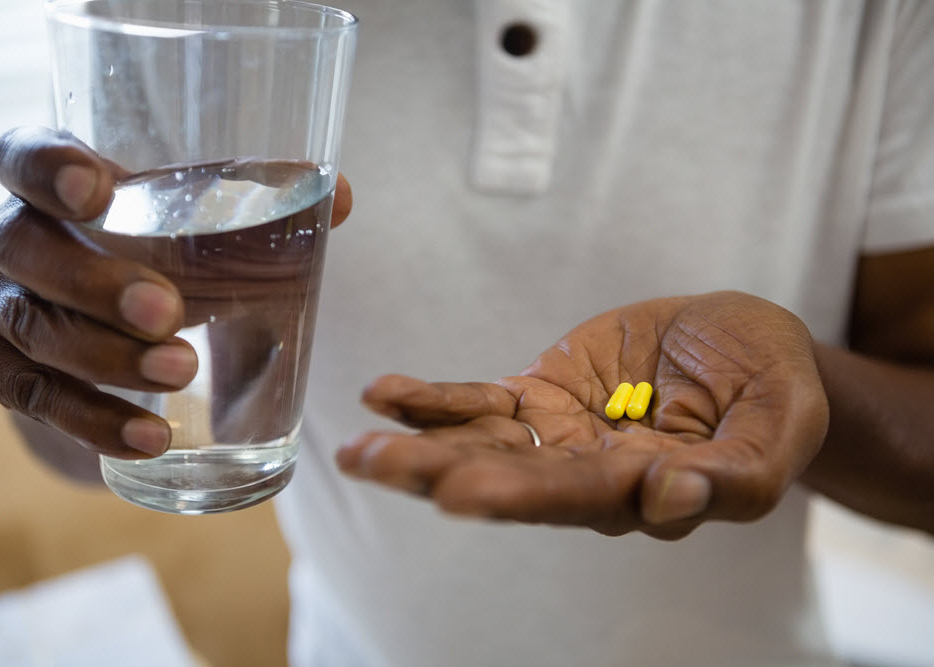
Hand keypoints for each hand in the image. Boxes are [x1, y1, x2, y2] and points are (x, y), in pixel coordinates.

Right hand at [0, 126, 351, 459]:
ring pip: (33, 331)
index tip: (95, 190)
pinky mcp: (2, 371)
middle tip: (169, 312)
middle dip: (96, 283)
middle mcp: (11, 238)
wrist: (110, 336)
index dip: (46, 168)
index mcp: (52, 185)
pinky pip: (36, 400)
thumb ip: (263, 209)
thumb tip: (340, 195)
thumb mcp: (201, 231)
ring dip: (107, 359)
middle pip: (25, 250)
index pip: (23, 156)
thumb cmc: (162, 262)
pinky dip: (93, 421)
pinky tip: (149, 439)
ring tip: (182, 373)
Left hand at [337, 292, 828, 539]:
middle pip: (508, 481)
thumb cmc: (772, 385)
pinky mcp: (541, 396)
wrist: (741, 342)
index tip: (466, 492)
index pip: (581, 499)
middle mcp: (591, 476)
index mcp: (651, 492)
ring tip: (357, 448)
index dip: (525, 495)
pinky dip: (432, 400)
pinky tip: (383, 395)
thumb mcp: (780, 424)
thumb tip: (669, 501)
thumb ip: (738, 474)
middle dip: (438, 475)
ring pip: (481, 447)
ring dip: (417, 445)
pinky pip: (480, 403)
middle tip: (376, 465)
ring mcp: (559, 437)